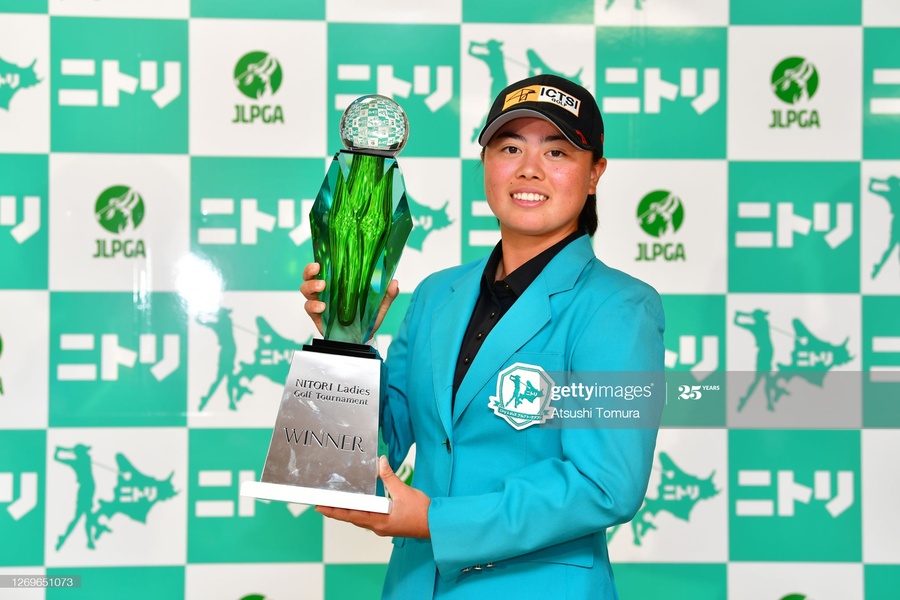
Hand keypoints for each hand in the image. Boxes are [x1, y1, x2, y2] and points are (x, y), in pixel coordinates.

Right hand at [300, 262, 399, 337]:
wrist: (361, 339)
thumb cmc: (367, 319)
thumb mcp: (379, 305)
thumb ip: (387, 295)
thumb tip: (394, 283)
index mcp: (339, 283)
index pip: (324, 268)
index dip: (318, 263)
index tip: (320, 261)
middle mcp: (326, 290)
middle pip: (309, 276)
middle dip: (310, 272)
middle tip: (318, 271)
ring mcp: (320, 302)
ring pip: (305, 289)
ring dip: (311, 286)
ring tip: (322, 287)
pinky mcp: (317, 316)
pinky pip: (308, 307)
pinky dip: (313, 305)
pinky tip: (322, 306)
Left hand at [315, 456, 430, 538]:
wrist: (436, 525)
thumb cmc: (421, 512)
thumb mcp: (404, 491)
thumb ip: (390, 477)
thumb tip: (380, 462)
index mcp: (378, 520)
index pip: (350, 515)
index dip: (334, 511)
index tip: (320, 507)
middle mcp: (377, 526)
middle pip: (352, 518)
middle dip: (337, 511)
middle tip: (321, 504)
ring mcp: (383, 527)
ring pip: (360, 519)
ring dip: (348, 512)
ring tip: (336, 503)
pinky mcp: (388, 525)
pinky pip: (369, 518)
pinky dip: (360, 511)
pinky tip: (359, 505)